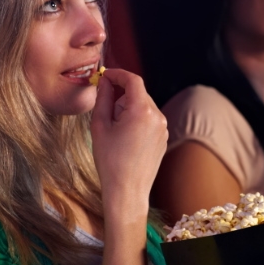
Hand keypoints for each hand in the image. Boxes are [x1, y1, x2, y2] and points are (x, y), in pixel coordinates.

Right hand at [90, 69, 167, 207]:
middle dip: (121, 96)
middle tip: (106, 112)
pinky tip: (126, 139)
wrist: (127, 190)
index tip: (105, 76)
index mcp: (142, 111)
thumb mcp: (100, 126)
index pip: (133, 80)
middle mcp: (157, 116)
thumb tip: (105, 82)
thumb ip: (102, 98)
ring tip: (116, 130)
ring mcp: (163, 127)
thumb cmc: (110, 161)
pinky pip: (149, 119)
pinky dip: (137, 120)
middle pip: (138, 93)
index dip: (118, 74)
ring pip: (144, 106)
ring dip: (129, 109)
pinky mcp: (164, 137)